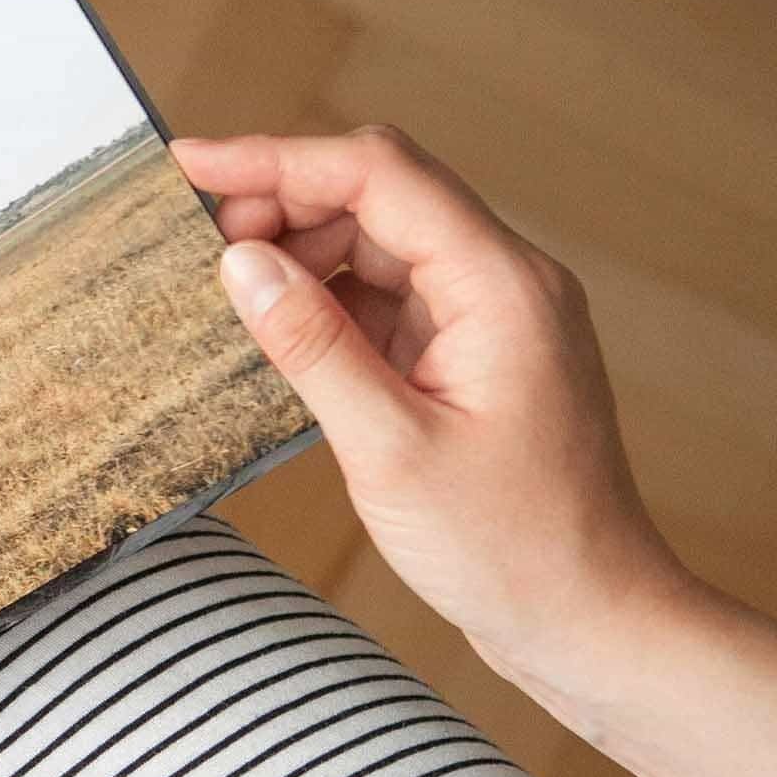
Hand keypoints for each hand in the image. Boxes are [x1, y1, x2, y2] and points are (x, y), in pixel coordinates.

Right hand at [171, 127, 696, 692]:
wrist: (587, 615)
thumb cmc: (507, 545)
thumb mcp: (389, 448)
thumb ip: (311, 345)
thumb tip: (239, 261)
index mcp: (501, 286)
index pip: (379, 175)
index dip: (278, 160)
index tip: (189, 165)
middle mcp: (505, 282)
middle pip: (380, 195)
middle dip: (284, 203)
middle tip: (192, 243)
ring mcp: (491, 316)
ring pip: (381, 242)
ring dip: (301, 252)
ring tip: (226, 291)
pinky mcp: (473, 353)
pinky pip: (390, 296)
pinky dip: (327, 301)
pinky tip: (276, 331)